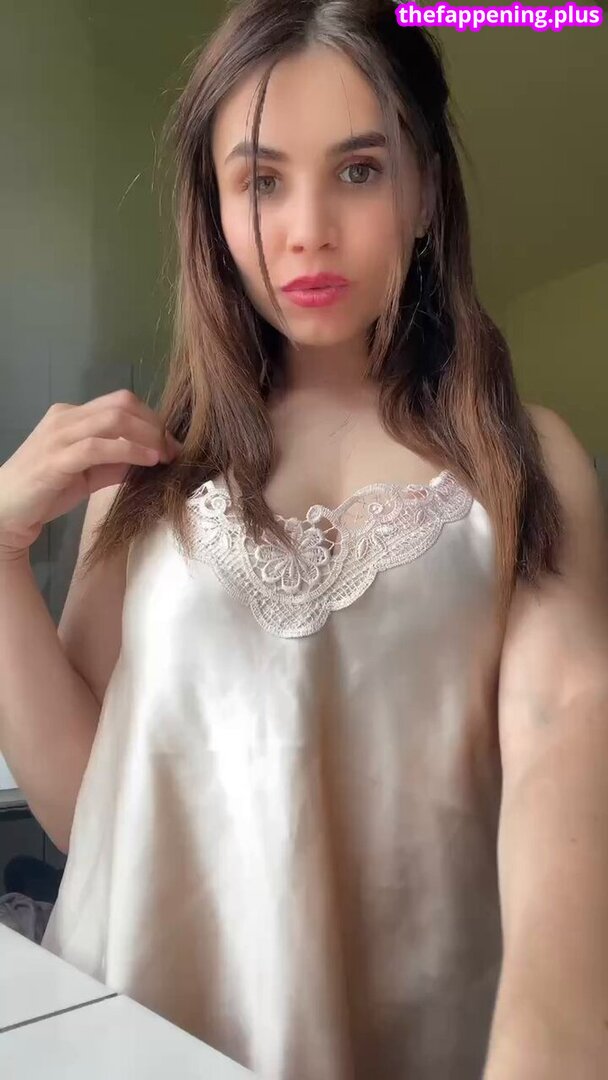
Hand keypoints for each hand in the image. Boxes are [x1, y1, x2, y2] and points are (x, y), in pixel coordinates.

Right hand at [0, 388, 181, 560]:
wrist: (4, 511)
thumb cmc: (45, 491)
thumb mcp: (88, 472)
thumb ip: (116, 461)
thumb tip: (152, 456)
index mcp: (72, 415)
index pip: (120, 402)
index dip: (152, 419)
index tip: (172, 442)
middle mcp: (65, 417)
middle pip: (122, 404)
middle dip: (155, 425)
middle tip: (174, 449)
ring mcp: (59, 435)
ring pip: (113, 419)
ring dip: (147, 435)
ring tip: (165, 455)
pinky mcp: (56, 458)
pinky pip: (99, 446)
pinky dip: (129, 450)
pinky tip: (148, 460)